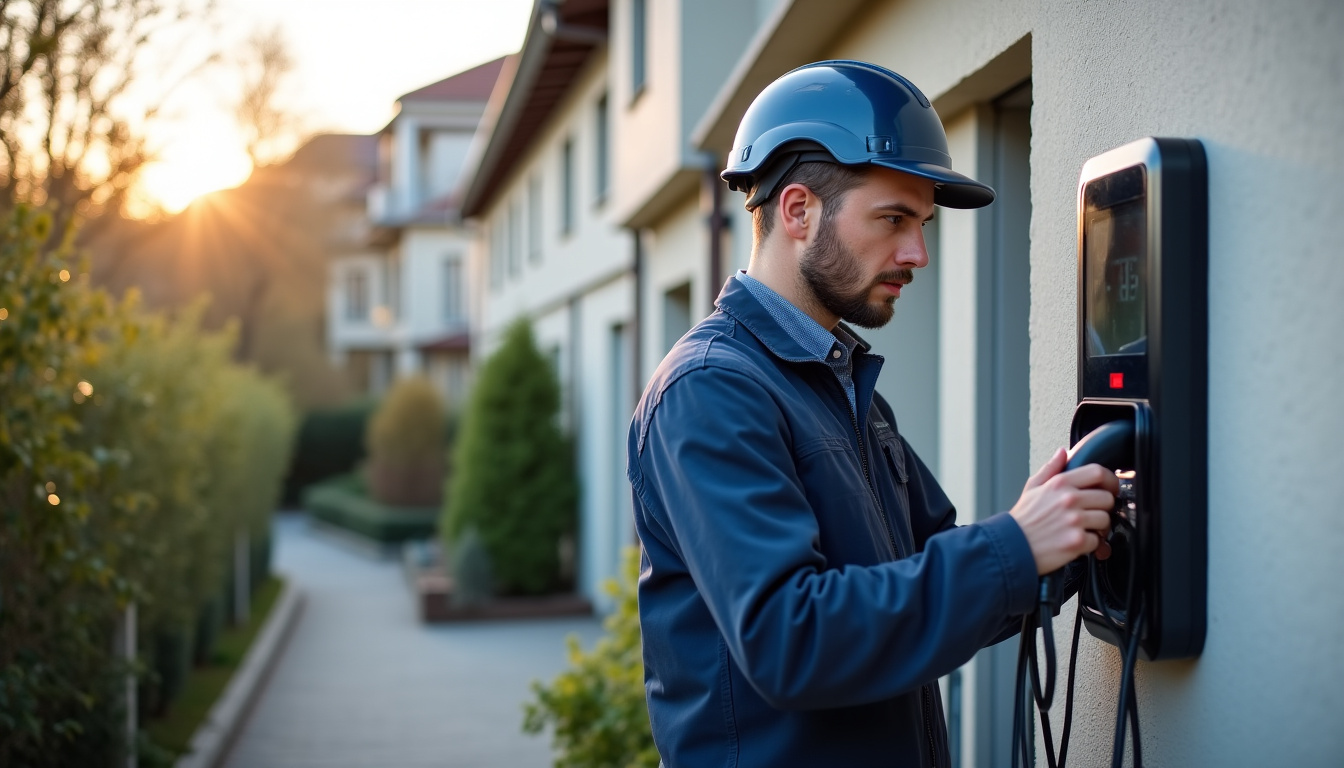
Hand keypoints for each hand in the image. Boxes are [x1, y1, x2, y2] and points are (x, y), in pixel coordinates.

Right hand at [1009, 448, 1119, 574]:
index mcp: (1060, 484)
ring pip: (1105, 520)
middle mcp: (1069, 499)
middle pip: (1107, 498)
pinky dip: (1090, 545)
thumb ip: (1050, 468)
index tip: (1110, 488)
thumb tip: (1062, 452)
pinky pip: (1098, 541)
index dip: (1110, 480)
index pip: (1098, 473)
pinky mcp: (1076, 541)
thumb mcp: (1032, 487)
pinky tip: (1078, 542)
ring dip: (1098, 527)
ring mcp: (1074, 521)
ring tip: (1085, 529)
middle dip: (1103, 508)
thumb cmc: (1022, 519)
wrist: (1011, 547)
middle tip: (1094, 513)